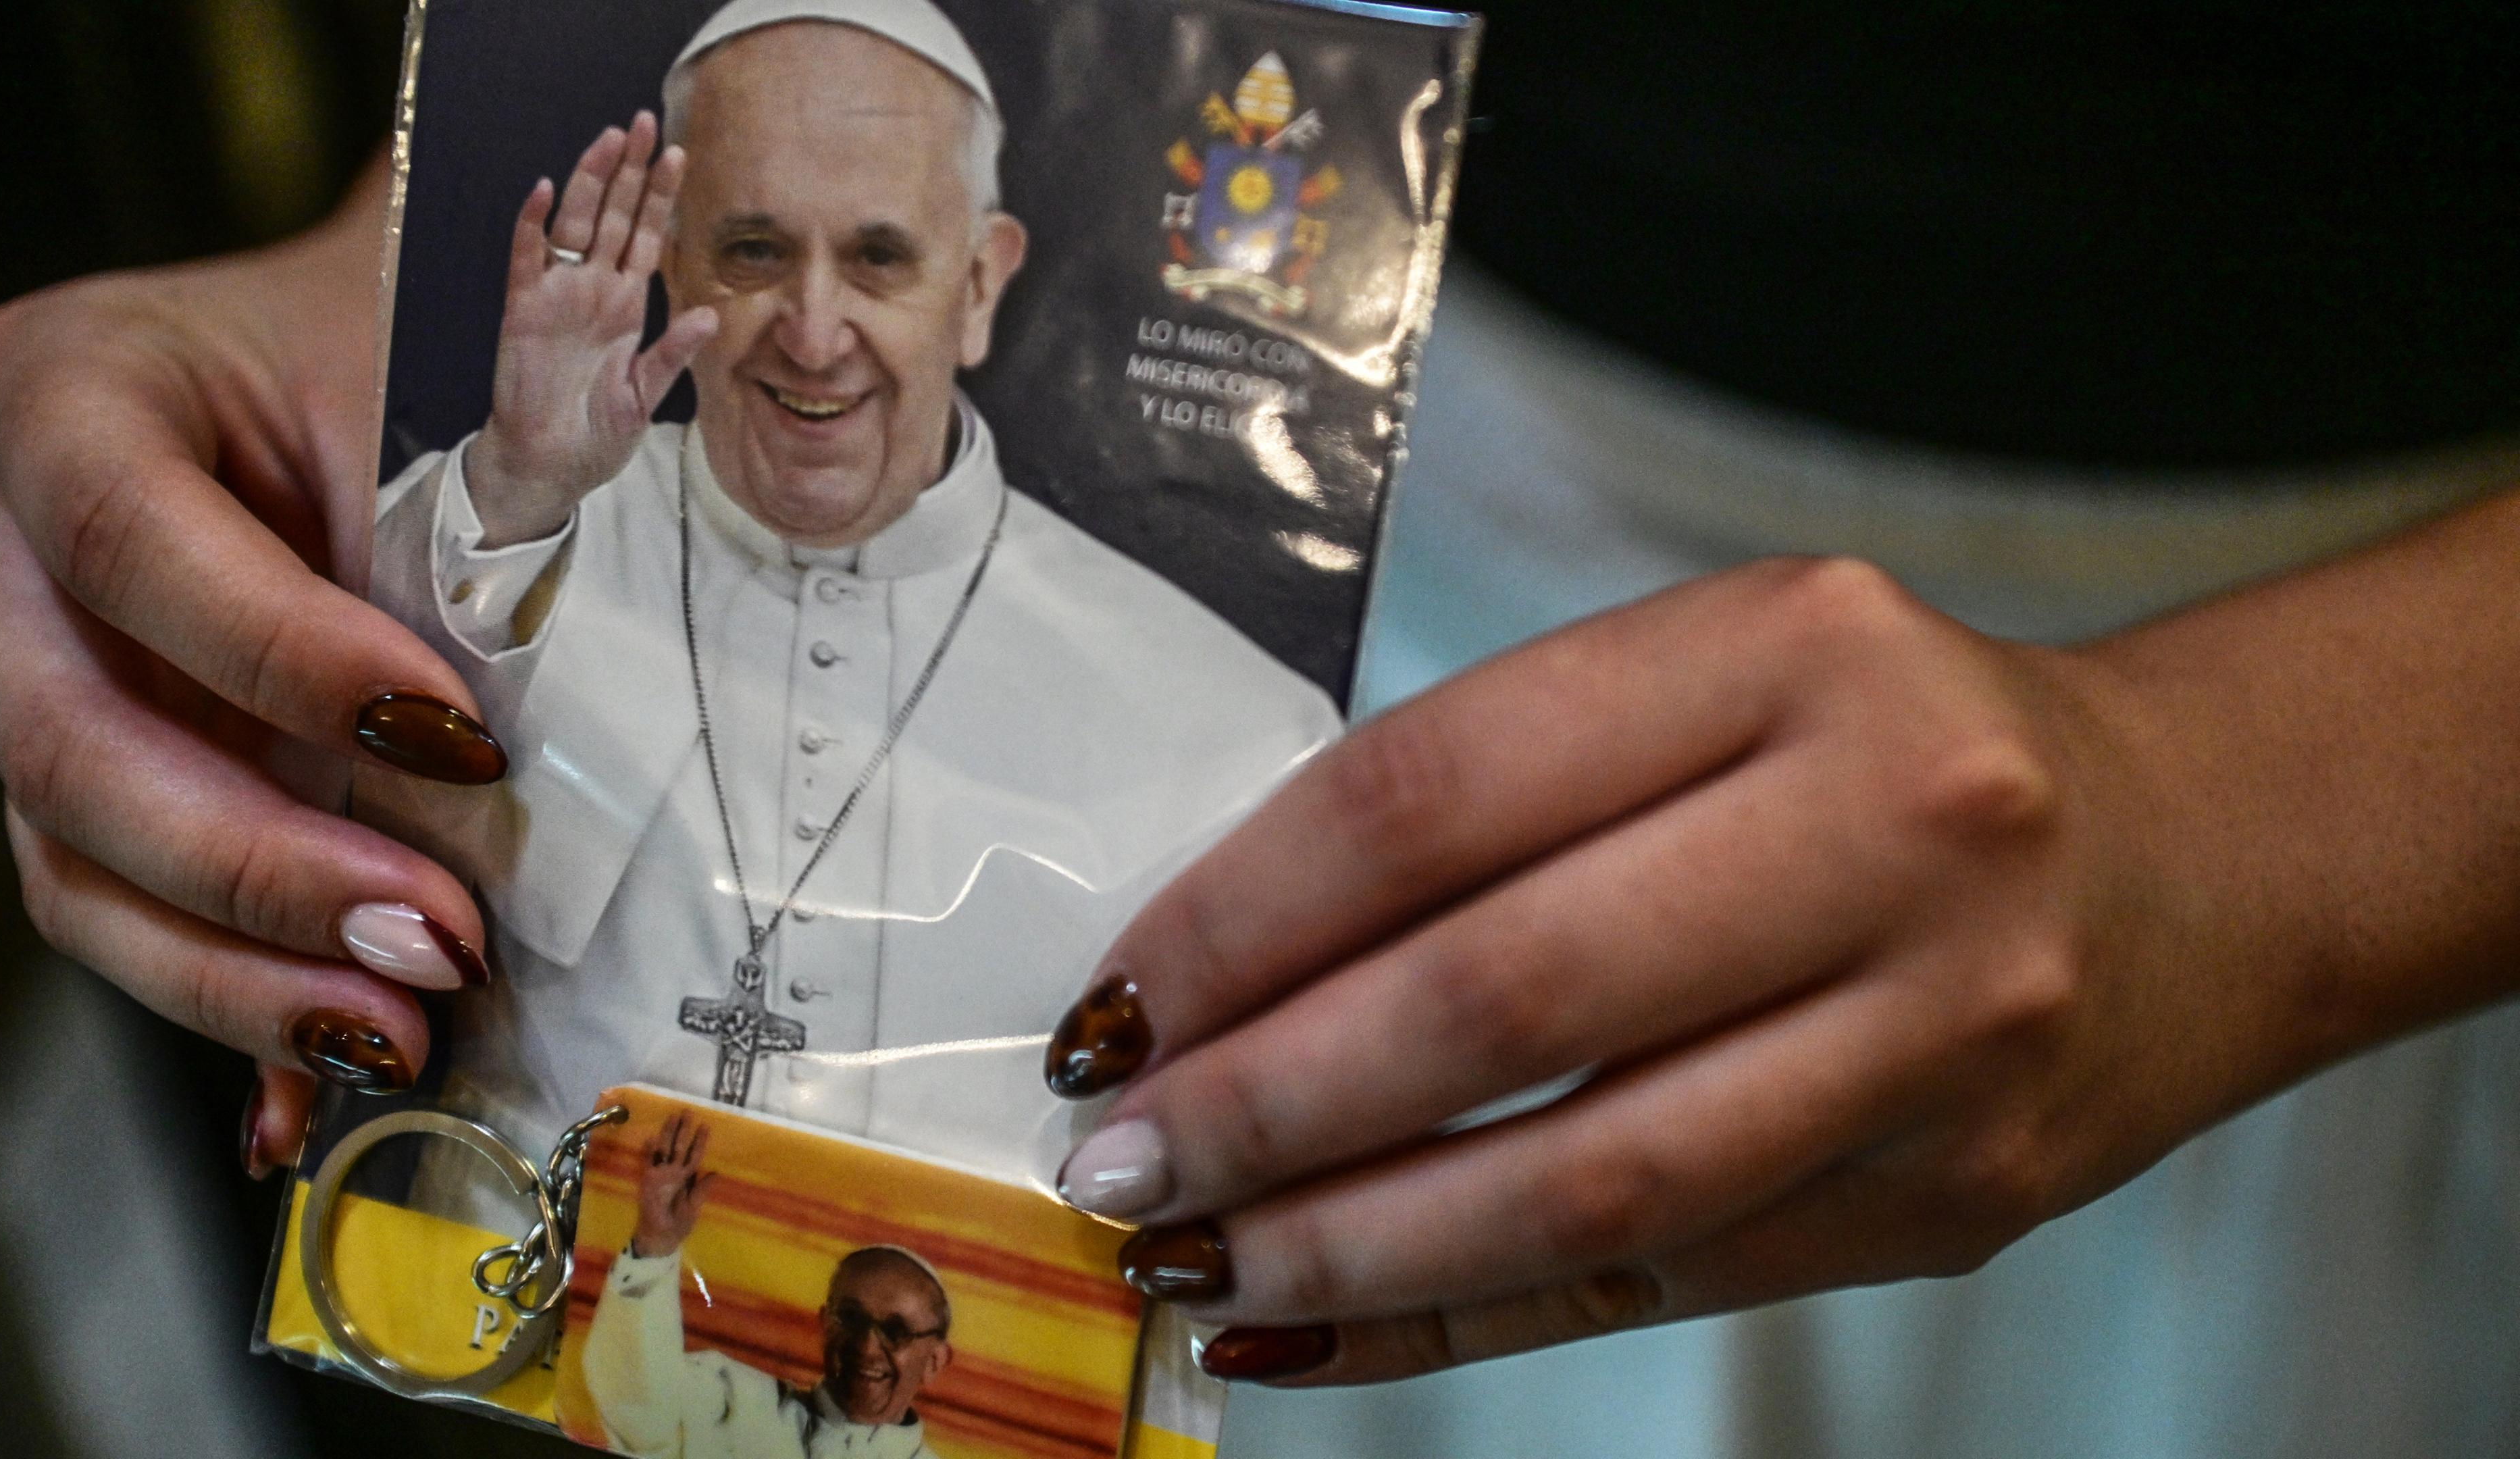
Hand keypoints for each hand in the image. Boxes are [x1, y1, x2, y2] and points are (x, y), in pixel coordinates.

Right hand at [0, 154, 500, 1167]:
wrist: (385, 328)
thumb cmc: (413, 345)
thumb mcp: (429, 405)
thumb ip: (444, 564)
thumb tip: (497, 787)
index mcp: (66, 390)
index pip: (125, 541)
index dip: (279, 658)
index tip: (448, 736)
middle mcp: (4, 536)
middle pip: (73, 739)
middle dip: (261, 866)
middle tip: (433, 939)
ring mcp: (32, 666)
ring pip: (75, 858)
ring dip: (241, 969)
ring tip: (401, 1028)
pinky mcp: (95, 769)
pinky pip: (127, 909)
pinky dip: (232, 999)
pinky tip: (322, 1081)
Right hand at [463, 112, 717, 546]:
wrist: (551, 467)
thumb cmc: (596, 433)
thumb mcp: (646, 393)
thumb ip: (674, 352)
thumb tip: (710, 313)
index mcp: (625, 304)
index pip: (647, 236)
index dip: (661, 196)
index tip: (680, 154)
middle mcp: (592, 289)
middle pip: (614, 215)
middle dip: (630, 169)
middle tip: (645, 123)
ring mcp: (557, 295)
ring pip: (573, 223)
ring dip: (590, 181)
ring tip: (609, 139)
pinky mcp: (523, 311)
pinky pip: (526, 260)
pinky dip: (531, 226)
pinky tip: (542, 191)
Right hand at [631, 1114, 711, 1257]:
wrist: (660, 1238)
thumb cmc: (678, 1225)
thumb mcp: (694, 1208)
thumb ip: (702, 1190)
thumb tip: (715, 1173)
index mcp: (686, 1179)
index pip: (694, 1156)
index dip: (699, 1142)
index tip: (705, 1126)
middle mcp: (673, 1173)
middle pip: (678, 1147)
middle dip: (682, 1130)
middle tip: (687, 1112)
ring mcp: (659, 1176)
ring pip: (664, 1150)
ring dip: (667, 1134)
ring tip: (672, 1118)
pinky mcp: (647, 1182)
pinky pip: (648, 1164)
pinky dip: (649, 1152)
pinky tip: (651, 1139)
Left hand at [1046, 538, 2519, 1384]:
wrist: (2189, 859)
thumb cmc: (1887, 748)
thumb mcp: (1713, 676)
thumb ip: (1504, 788)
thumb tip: (1227, 963)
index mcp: (1787, 651)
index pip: (1437, 791)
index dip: (1241, 912)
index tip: (1120, 995)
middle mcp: (1888, 829)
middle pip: (1505, 994)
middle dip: (1271, 1095)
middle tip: (1122, 1148)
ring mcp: (1938, 1033)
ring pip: (1585, 1177)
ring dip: (1351, 1239)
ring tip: (1194, 1255)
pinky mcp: (1949, 1197)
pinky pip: (1653, 1284)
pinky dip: (1459, 1320)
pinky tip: (1315, 1329)